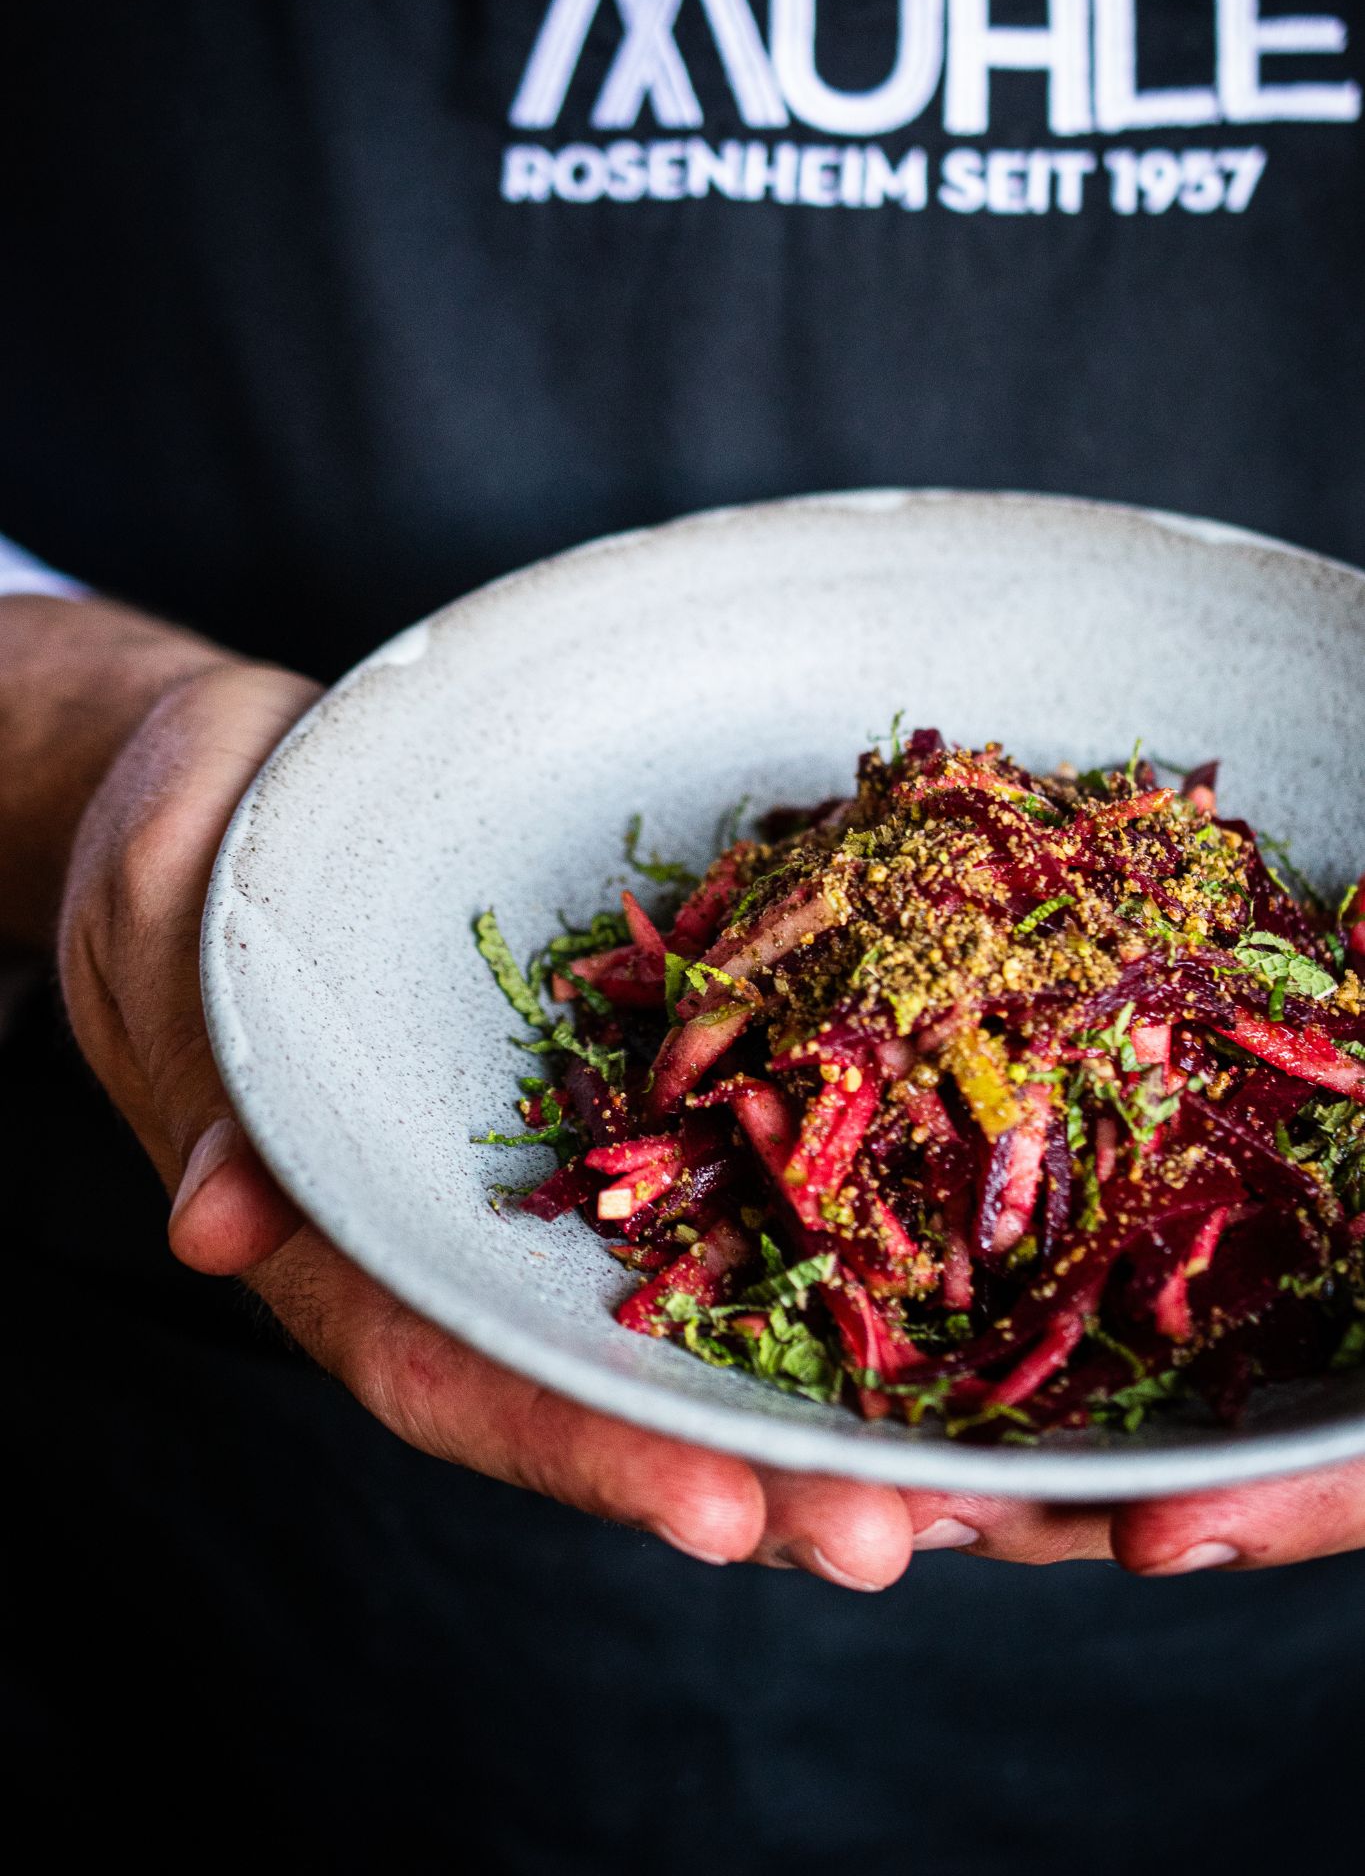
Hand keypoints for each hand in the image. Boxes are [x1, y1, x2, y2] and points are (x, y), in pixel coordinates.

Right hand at [56, 662, 1364, 1587]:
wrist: (272, 801)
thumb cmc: (217, 885)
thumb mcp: (198, 978)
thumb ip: (223, 1115)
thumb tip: (212, 1227)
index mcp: (377, 1247)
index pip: (478, 1373)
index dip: (594, 1450)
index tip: (720, 1515)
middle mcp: (498, 1235)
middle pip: (631, 1375)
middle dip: (765, 1465)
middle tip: (894, 1537)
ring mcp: (585, 1168)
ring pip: (717, 1299)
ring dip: (842, 1386)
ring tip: (975, 1471)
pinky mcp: (659, 1081)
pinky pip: (758, 1160)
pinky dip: (861, 1224)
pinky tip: (977, 1266)